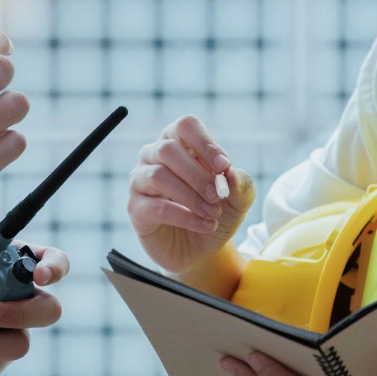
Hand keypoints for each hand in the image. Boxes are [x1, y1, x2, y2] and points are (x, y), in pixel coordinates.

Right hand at [128, 115, 254, 273]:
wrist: (203, 249)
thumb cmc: (216, 212)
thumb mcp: (238, 199)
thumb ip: (240, 183)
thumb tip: (230, 172)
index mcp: (179, 142)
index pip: (185, 126)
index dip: (205, 143)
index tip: (224, 167)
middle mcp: (154, 155)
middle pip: (168, 149)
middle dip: (198, 174)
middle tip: (218, 196)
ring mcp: (141, 180)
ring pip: (158, 176)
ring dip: (191, 196)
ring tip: (213, 214)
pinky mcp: (136, 208)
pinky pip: (156, 207)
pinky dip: (184, 217)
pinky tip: (204, 225)